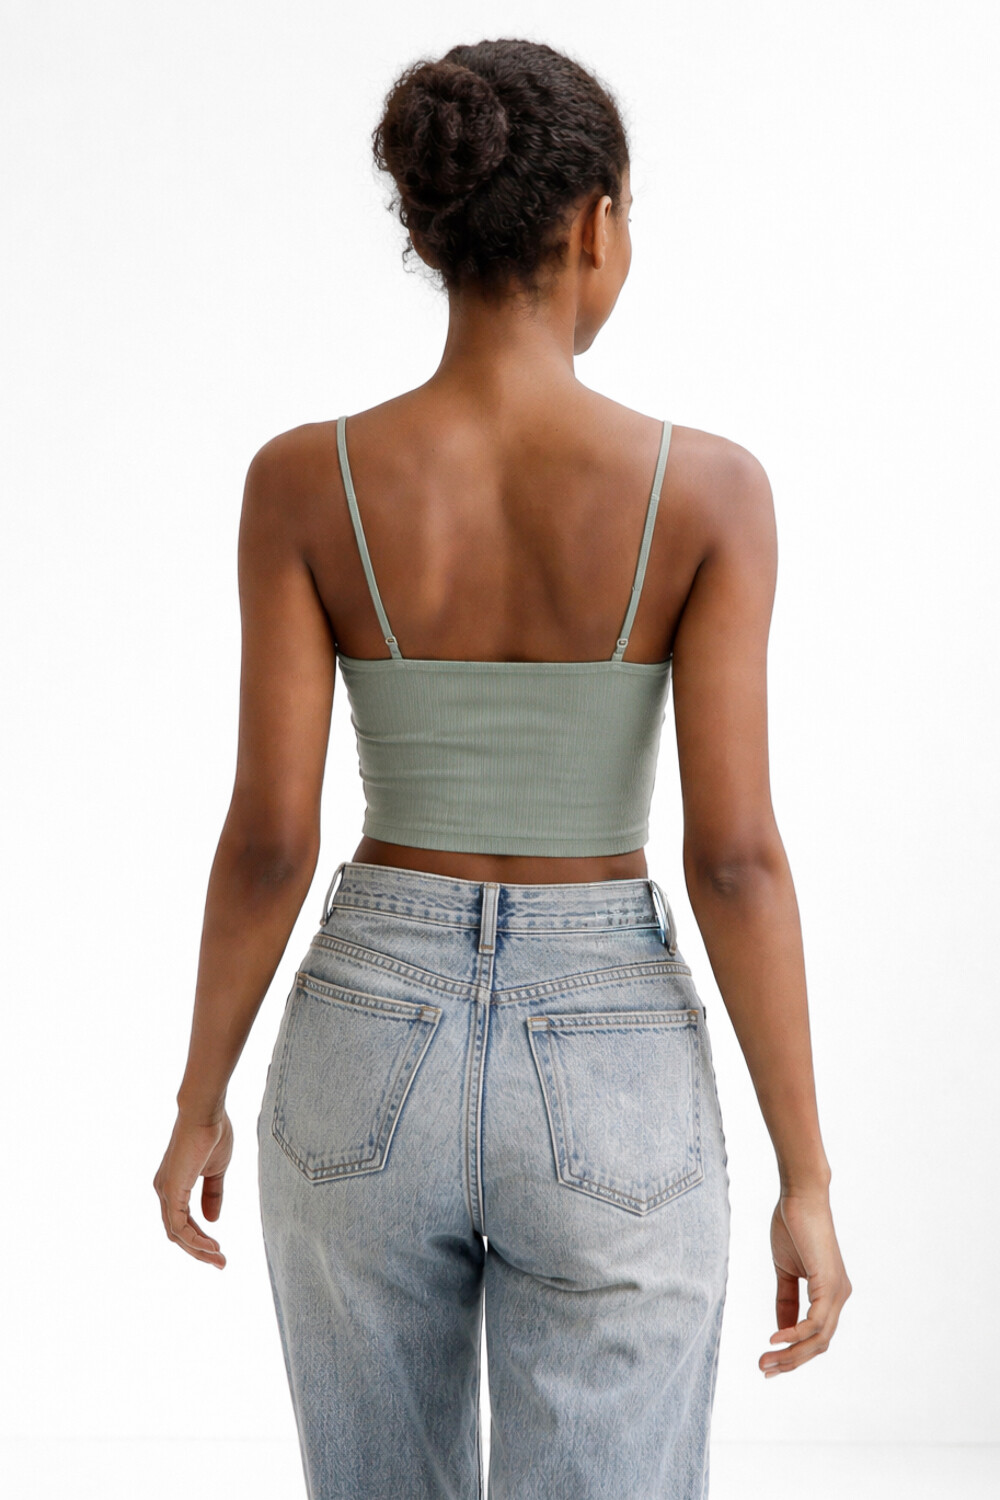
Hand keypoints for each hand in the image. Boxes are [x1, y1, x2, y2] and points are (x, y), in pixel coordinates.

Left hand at [153, 1109, 232, 1268]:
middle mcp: (164, 1191)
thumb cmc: (212, 1133)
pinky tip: (210, 1247)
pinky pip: (178, 1226)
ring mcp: (165, 1191)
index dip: (200, 1238)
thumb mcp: (216, 1170)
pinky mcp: (170, 1191)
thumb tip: (212, 1220)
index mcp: (173, 1185)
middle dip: (199, 1250)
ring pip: (176, 1233)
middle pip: (177, 1232)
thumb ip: (213, 1194)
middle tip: (220, 1262)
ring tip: (219, 1259)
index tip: (219, 1250)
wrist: (205, 1112)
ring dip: (198, 1249)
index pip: (182, 1221)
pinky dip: (194, 1240)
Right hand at [760, 1188, 850, 1376]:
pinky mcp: (829, 1284)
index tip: (768, 1362)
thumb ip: (786, 1300)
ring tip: (766, 1360)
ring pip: (818, 1339)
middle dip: (791, 1361)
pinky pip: (815, 1322)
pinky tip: (774, 1338)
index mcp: (830, 1294)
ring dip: (791, 1354)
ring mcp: (838, 1292)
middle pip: (818, 1345)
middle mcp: (839, 1297)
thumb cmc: (793, 1226)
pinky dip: (795, 1334)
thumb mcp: (785, 1270)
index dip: (794, 1353)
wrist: (800, 1196)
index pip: (816, 1336)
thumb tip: (781, 1332)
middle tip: (764, 1369)